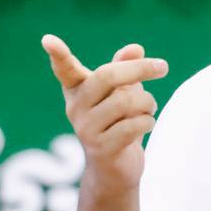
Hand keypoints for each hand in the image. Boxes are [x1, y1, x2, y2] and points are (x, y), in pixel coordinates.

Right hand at [41, 35, 168, 193]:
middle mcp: (76, 108)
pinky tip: (146, 125)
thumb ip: (126, 67)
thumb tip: (135, 48)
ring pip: (126, 101)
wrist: (115, 169)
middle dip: (139, 69)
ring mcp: (86, 129)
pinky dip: (148, 121)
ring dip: (148, 102)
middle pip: (106, 76)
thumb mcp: (123, 91)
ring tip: (149, 108)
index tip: (47, 40)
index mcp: (78, 90)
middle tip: (163, 66)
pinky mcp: (102, 149)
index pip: (65, 70)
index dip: (58, 55)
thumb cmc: (119, 122)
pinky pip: (133, 125)